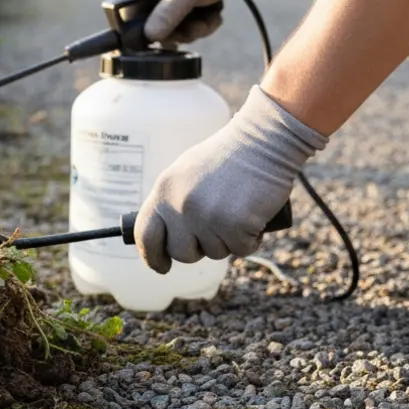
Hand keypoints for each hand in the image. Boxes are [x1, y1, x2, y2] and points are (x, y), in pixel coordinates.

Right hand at [120, 0, 273, 44]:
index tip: (157, 37)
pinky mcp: (188, 4)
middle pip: (152, 27)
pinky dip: (203, 24)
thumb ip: (167, 13)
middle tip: (193, 27)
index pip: (125, 13)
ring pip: (173, 29)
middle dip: (176, 32)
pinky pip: (189, 25)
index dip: (135, 30)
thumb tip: (149, 36)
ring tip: (209, 18)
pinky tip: (214, 14)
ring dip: (194, 30)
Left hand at [134, 85, 327, 273]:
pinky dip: (251, 239)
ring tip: (238, 211)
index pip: (145, 234)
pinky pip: (241, 250)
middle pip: (181, 252)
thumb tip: (163, 234)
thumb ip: (172, 201)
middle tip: (216, 230)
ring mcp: (206, 217)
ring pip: (215, 253)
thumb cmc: (228, 157)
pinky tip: (254, 217)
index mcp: (163, 191)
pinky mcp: (235, 225)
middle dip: (199, 248)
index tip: (161, 266)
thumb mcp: (186, 174)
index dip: (152, 256)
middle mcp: (180, 206)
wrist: (263, 141)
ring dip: (229, 240)